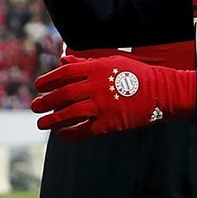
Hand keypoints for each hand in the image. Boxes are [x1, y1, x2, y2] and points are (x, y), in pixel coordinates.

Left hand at [31, 54, 196, 141]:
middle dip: (46, 101)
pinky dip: (70, 134)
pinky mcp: (109, 123)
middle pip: (63, 94)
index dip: (49, 80)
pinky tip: (62, 136)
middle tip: (34, 106)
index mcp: (95, 69)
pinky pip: (84, 130)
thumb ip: (85, 63)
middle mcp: (95, 86)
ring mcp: (102, 105)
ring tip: (41, 123)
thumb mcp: (111, 62)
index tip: (38, 86)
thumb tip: (63, 61)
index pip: (65, 74)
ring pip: (70, 113)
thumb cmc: (136, 75)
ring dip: (53, 119)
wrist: (162, 92)